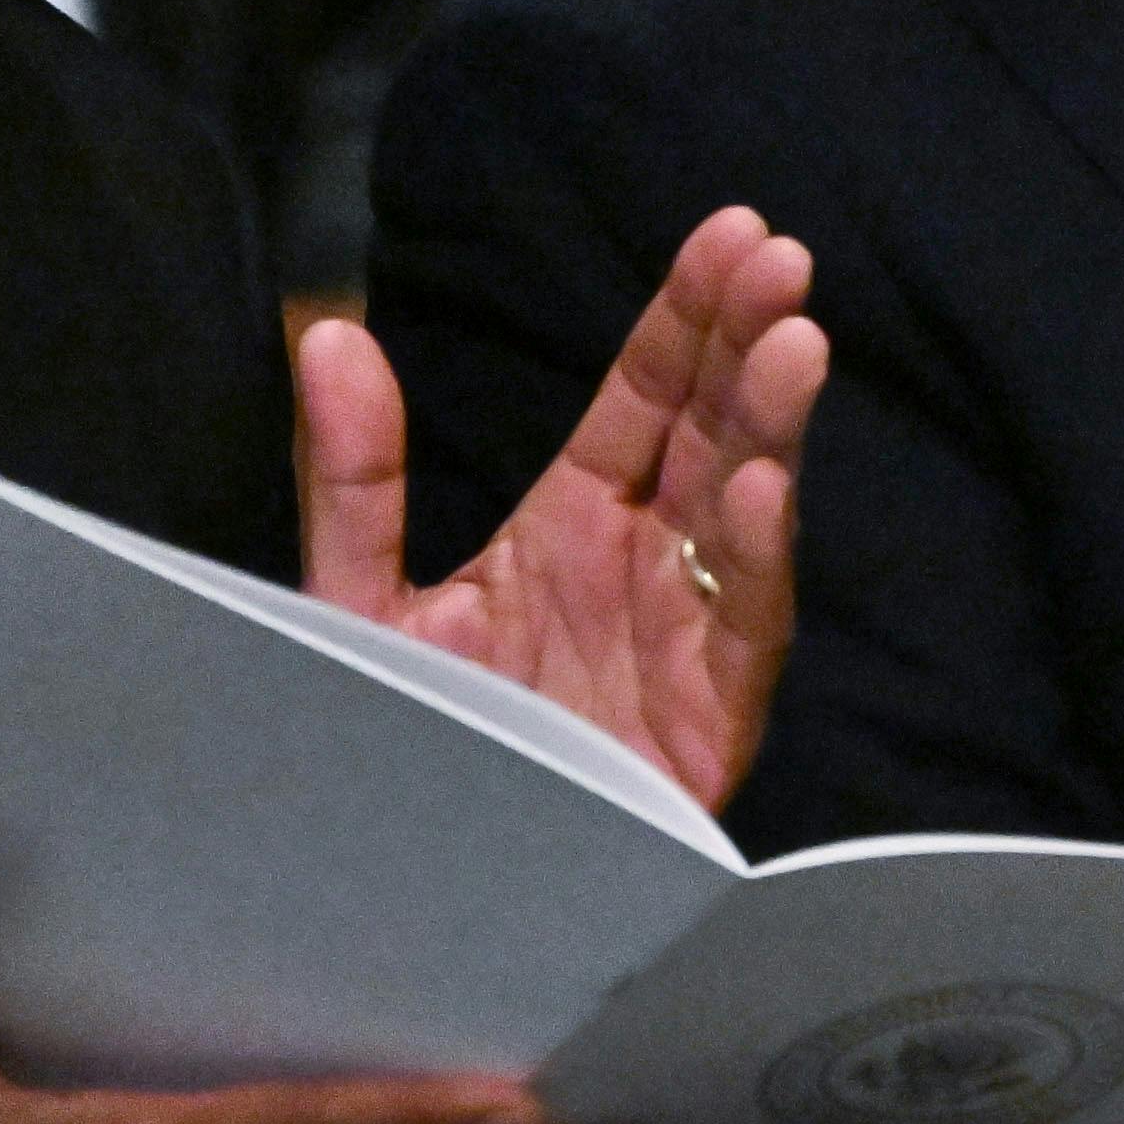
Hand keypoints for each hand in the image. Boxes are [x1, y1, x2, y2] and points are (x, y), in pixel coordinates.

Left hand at [296, 204, 826, 811]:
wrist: (420, 891)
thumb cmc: (407, 745)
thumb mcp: (363, 599)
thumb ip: (355, 474)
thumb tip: (328, 331)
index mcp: (574, 525)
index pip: (646, 397)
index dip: (688, 315)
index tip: (731, 232)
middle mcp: (644, 570)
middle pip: (712, 433)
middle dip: (749, 345)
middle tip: (780, 261)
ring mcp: (683, 642)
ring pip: (746, 514)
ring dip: (773, 428)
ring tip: (794, 344)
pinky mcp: (704, 724)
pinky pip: (743, 633)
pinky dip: (756, 560)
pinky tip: (765, 492)